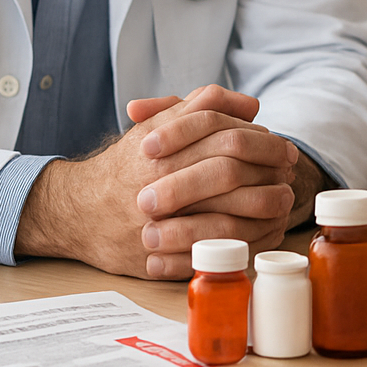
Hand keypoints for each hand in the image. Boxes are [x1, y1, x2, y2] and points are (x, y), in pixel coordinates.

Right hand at [16, 85, 291, 277]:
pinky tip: (261, 231)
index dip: (263, 142)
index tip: (282, 147)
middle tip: (288, 171)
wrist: (78, 213)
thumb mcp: (157, 126)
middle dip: (268, 173)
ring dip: (262, 209)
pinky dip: (243, 243)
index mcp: (161, 150)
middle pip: (230, 175)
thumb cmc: (125, 165)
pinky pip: (211, 255)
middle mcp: (159, 187)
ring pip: (226, 219)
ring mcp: (159, 226)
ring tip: (282, 200)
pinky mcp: (160, 260)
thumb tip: (251, 106)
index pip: (225, 139)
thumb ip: (202, 106)